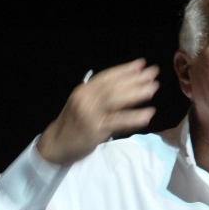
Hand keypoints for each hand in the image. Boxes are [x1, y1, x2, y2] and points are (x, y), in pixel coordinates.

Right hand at [36, 58, 159, 164]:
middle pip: (113, 86)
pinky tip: (148, 114)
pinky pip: (118, 121)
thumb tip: (123, 85)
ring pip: (116, 100)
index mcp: (83, 91)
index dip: (124, 69)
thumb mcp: (82, 104)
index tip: (141, 64)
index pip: (106, 76)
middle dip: (135, 79)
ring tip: (153, 89)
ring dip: (136, 93)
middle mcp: (85, 99)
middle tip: (153, 73)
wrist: (55, 145)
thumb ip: (97, 95)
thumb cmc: (73, 125)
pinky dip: (134, 117)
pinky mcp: (95, 129)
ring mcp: (90, 114)